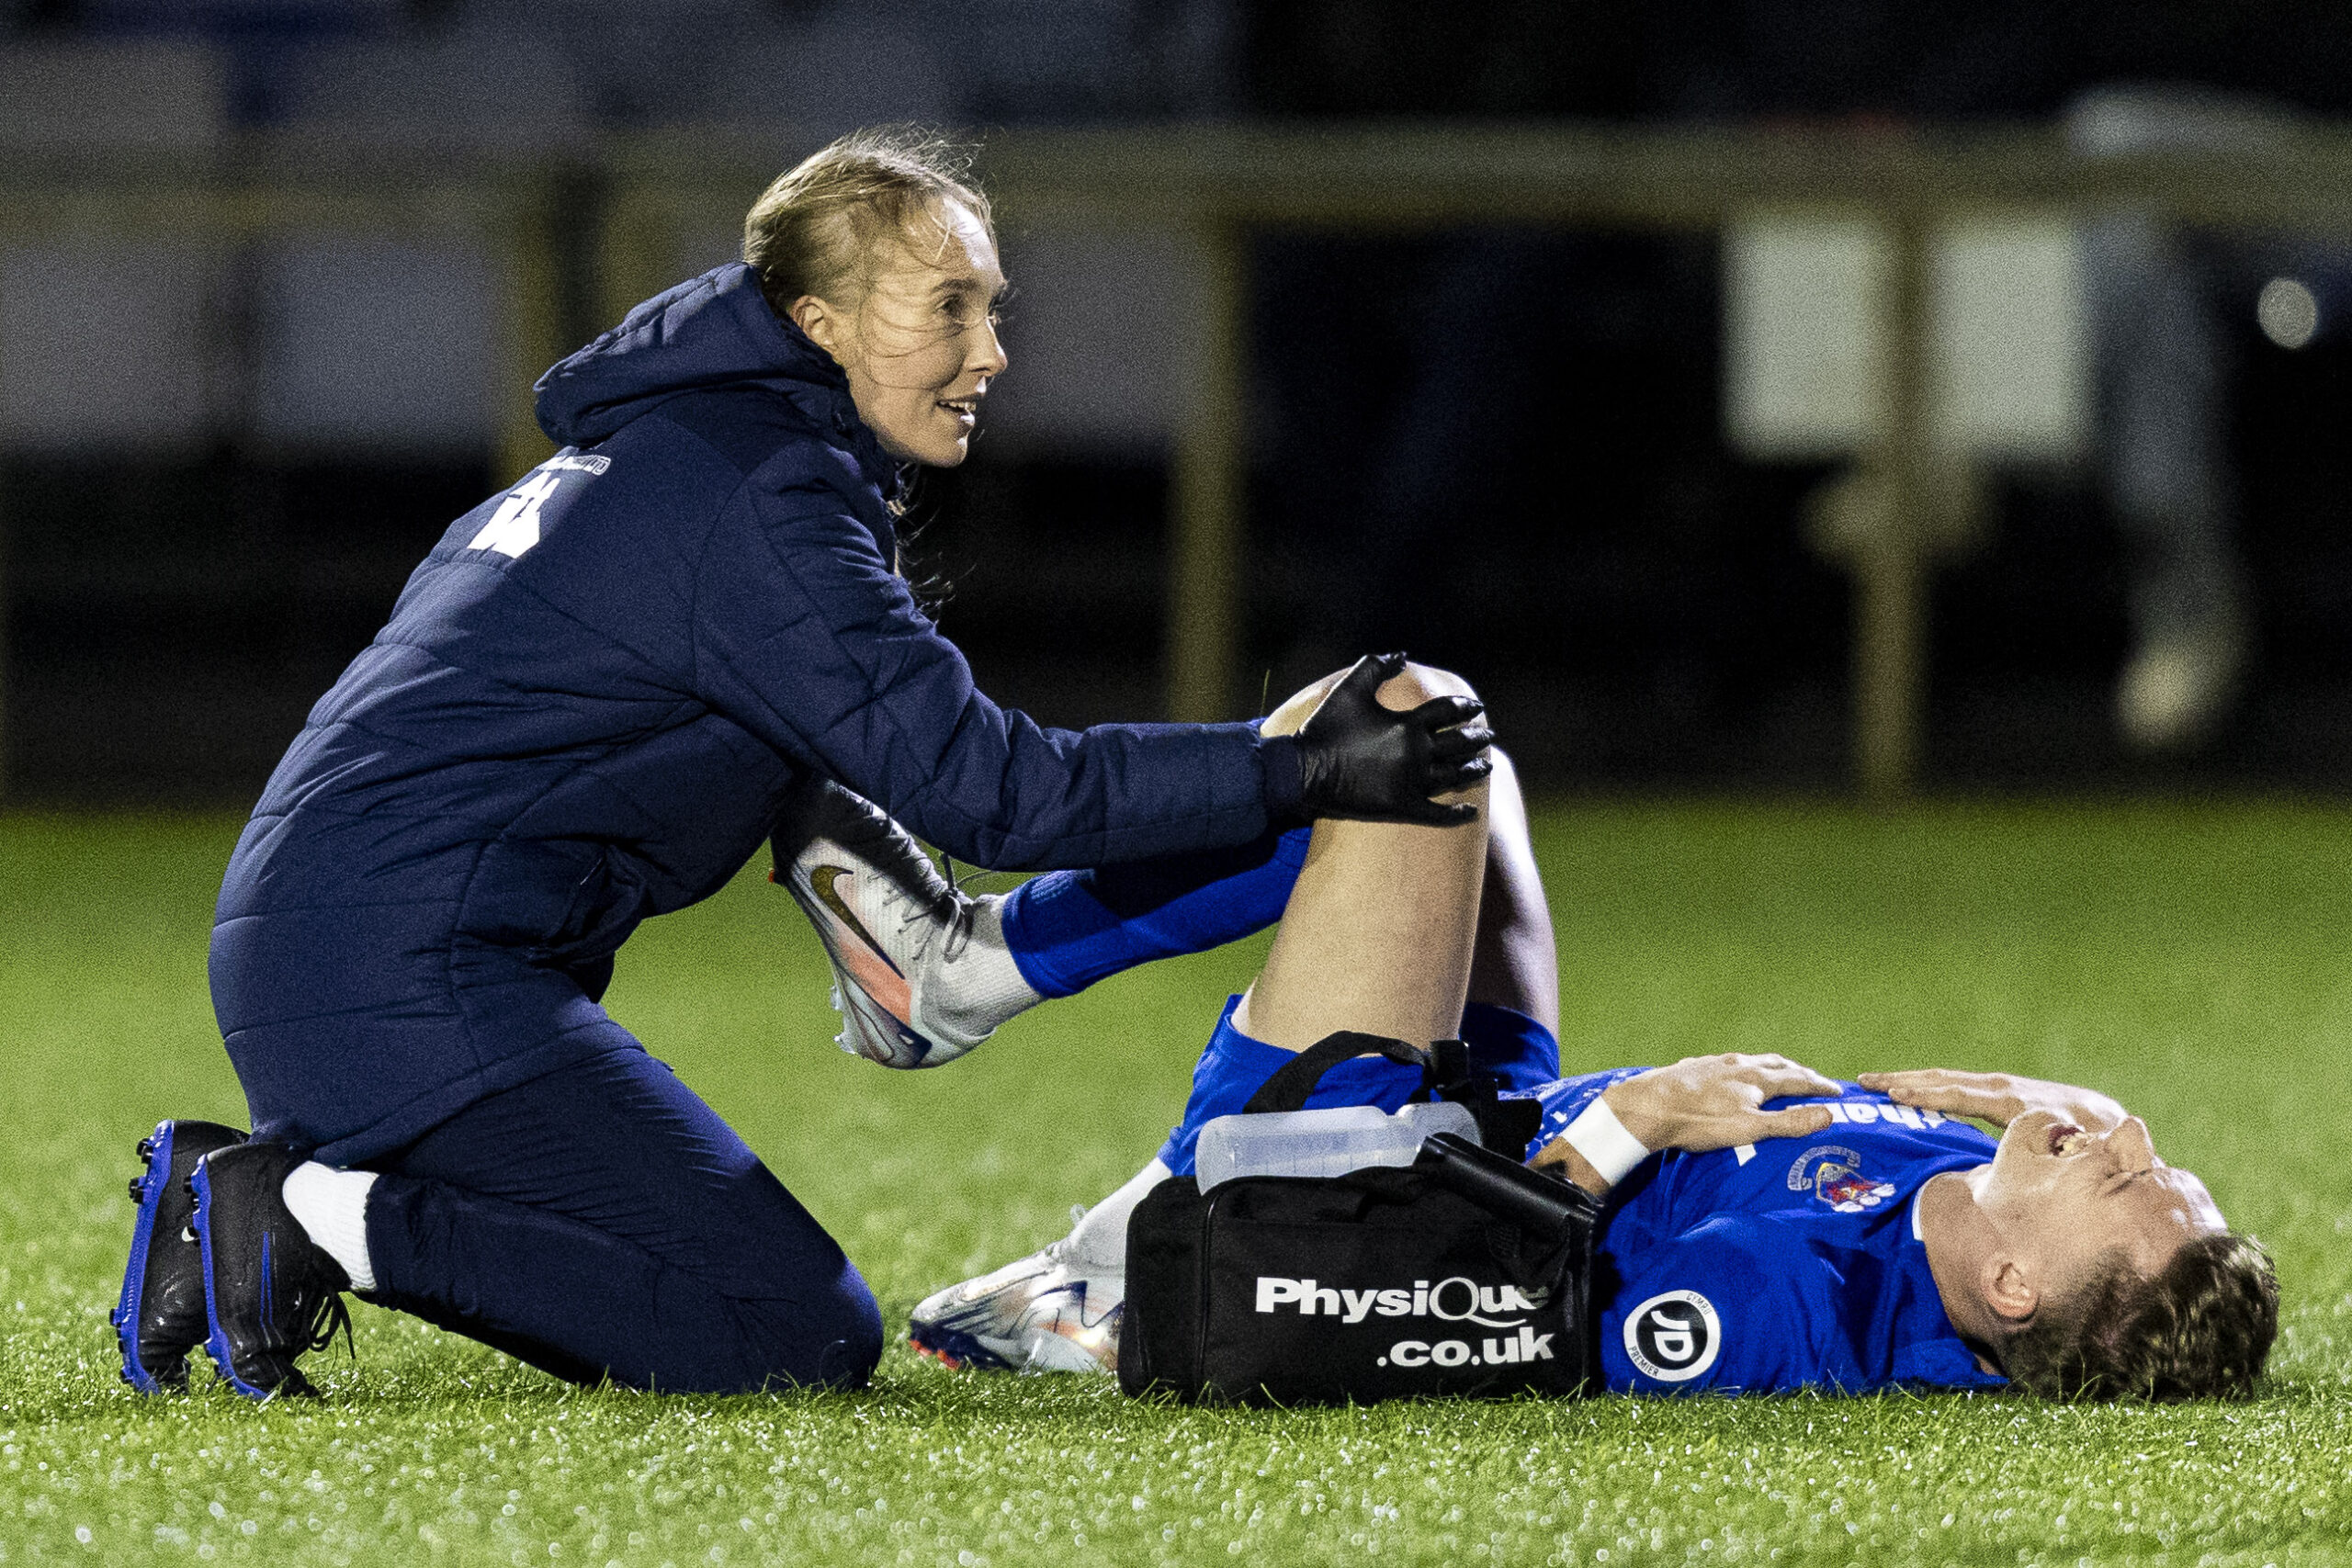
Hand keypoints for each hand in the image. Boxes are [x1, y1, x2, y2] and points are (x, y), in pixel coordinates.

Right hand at [1289, 654, 1492, 825]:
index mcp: (1408, 724)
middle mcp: (1416, 754)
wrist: (1304, 771)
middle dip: (1477, 738)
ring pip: (1454, 776)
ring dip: (1474, 770)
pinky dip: (1457, 814)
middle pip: (1459, 744)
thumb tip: (1402, 656)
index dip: (1465, 707)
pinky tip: (1471, 813)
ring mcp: (1411, 783)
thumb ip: (1376, 666)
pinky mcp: (1401, 807)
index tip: (1475, 707)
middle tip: (1488, 736)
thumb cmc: (1326, 728)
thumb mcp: (1349, 689)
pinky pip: (1438, 813)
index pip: (1448, 712)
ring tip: (1486, 766)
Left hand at [1602, 1053, 1842, 1154]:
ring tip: (1777, 1074)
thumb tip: (1828, 1115)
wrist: (1647, 1107)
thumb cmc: (1699, 1121)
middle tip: (1813, 1080)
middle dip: (1798, 1072)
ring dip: (1770, 1067)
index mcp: (1755, 1078)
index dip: (1819, 1086)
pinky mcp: (1693, 1067)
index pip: (1797, 1079)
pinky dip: (1742, 1070)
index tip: (1838, 1091)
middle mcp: (1737, 1064)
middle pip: (1776, 1064)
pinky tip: (1732, 1076)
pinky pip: (1726, 1064)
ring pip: (1750, 1061)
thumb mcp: (1750, 1129)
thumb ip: (1789, 1123)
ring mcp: (1714, 1062)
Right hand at [1854, 1069, 2127, 1131]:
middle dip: (1905, 1080)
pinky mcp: (1994, 1094)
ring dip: (1909, 1080)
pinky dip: (1925, 1086)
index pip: (1965, 1097)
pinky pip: (1954, 1088)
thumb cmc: (2091, 1140)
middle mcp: (2002, 1088)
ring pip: (1946, 1080)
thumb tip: (2053, 1140)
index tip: (1896, 1095)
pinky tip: (1905, 1092)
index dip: (1931, 1097)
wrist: (2105, 1119)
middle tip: (1864, 1081)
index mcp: (2016, 1102)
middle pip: (1946, 1080)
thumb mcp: (2082, 1144)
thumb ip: (2065, 1143)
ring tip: (1872, 1082)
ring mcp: (1997, 1087)